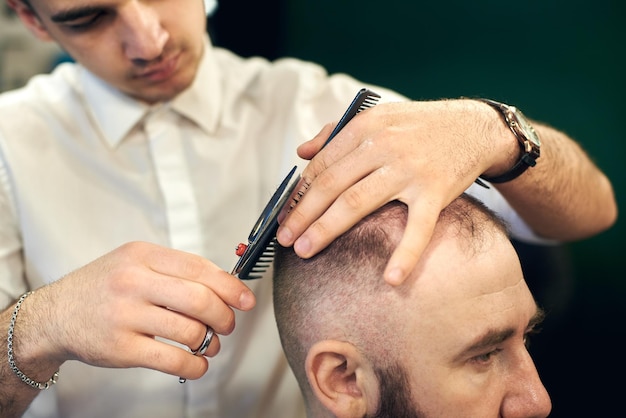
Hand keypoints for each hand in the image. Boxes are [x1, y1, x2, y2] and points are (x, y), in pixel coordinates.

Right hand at [23, 242, 255, 380]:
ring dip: (211, 342)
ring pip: (191, 331)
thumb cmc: (103, 287)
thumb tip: (225, 286)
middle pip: (201, 299)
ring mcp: (126, 316)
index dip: (231, 286)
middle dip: (225, 316)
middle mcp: (133, 282)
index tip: (246, 300)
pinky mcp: (121, 349)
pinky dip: (195, 364)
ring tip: (209, 343)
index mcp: (142, 256)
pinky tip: (197, 362)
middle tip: (228, 324)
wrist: (54, 315)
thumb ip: (174, 270)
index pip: (200, 268)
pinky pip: (173, 360)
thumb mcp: (134, 262)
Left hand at [277, 99, 510, 284]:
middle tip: (285, 240)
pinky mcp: (436, 190)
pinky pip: (419, 227)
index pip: (322, 165)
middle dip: (303, 215)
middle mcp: (383, 145)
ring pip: (358, 202)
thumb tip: (302, 152)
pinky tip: (391, 278)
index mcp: (365, 127)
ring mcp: (409, 169)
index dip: (299, 193)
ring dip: (327, 229)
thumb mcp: (378, 117)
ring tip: (306, 251)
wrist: (474, 127)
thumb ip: (337, 131)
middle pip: (332, 185)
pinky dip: (406, 254)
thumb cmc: (420, 126)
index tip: (285, 216)